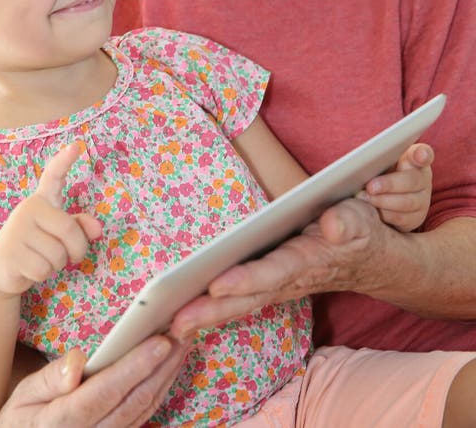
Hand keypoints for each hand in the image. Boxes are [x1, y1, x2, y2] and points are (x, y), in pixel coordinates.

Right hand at [0, 143, 101, 295]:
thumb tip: (97, 228)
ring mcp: (16, 230)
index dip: (64, 161)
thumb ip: (79, 227)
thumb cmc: (35, 247)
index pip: (53, 177)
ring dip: (57, 265)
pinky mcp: (10, 253)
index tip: (76, 146)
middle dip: (78, 249)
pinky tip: (30, 270)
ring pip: (57, 253)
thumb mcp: (57, 234)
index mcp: (41, 201)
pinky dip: (43, 275)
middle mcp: (27, 210)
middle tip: (73, 258)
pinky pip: (43, 269)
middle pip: (68, 229)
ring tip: (43, 261)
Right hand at [0, 336, 189, 427]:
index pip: (105, 392)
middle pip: (132, 401)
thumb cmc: (20, 420)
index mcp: (62, 422)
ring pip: (143, 409)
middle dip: (161, 367)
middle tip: (183, 334)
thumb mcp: (23, 396)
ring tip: (182, 345)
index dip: (134, 367)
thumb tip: (78, 362)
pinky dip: (159, 391)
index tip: (160, 343)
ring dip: (166, 377)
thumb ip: (50, 378)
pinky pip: (142, 416)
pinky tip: (169, 369)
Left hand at [170, 197, 393, 338]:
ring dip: (208, 314)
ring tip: (170, 323)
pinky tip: (188, 314)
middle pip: (248, 298)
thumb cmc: (360, 231)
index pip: (273, 272)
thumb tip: (332, 223)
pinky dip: (214, 308)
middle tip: (176, 322)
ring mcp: (280, 284)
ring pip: (240, 303)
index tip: (218, 283)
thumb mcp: (360, 218)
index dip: (247, 279)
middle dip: (213, 310)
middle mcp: (290, 279)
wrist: (372, 256)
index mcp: (308, 260)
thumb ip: (347, 220)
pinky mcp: (272, 283)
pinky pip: (240, 300)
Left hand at [358, 142, 433, 231]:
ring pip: (407, 202)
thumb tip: (361, 158)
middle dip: (389, 184)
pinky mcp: (416, 218)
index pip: (424, 154)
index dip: (422, 154)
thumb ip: (379, 155)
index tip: (419, 155)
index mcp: (416, 159)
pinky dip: (385, 214)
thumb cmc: (381, 170)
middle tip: (370, 186)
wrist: (386, 194)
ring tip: (365, 197)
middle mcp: (423, 179)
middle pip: (412, 180)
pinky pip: (402, 218)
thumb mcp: (382, 159)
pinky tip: (372, 210)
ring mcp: (422, 200)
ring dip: (384, 201)